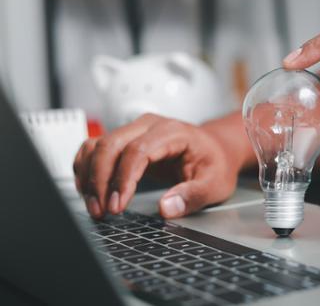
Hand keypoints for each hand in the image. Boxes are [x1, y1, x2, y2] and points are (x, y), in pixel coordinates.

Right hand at [73, 114, 241, 218]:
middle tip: (101, 211)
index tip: (118, 206)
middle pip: (111, 145)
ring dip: (89, 175)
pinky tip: (89, 190)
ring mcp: (134, 130)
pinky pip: (95, 148)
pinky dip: (86, 168)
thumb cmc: (216, 163)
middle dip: (101, 180)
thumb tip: (167, 208)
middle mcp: (149, 125)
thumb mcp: (215, 184)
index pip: (138, 151)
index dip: (124, 179)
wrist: (216, 149)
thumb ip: (193, 196)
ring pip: (97, 145)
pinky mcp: (125, 140)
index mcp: (173, 132)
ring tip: (94, 206)